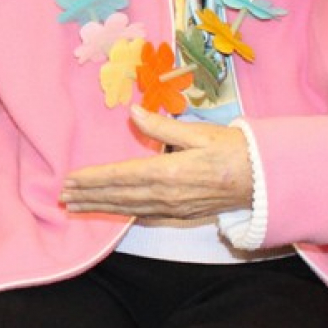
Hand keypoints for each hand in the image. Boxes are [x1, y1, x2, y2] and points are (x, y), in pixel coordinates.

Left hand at [59, 106, 251, 223]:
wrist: (264, 179)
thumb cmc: (234, 149)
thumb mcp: (199, 132)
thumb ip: (162, 126)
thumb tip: (132, 112)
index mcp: (168, 172)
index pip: (119, 177)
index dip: (92, 179)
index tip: (70, 180)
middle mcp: (166, 195)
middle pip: (118, 196)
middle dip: (88, 196)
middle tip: (62, 196)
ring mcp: (173, 208)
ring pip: (128, 209)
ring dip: (100, 207)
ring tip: (76, 205)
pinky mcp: (181, 214)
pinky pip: (145, 215)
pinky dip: (124, 213)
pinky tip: (111, 212)